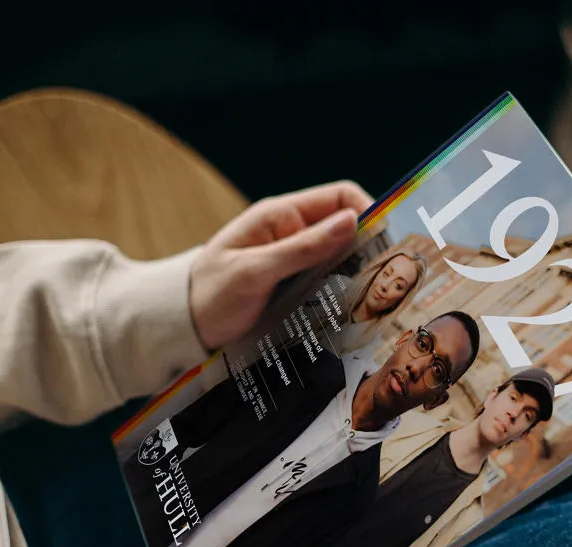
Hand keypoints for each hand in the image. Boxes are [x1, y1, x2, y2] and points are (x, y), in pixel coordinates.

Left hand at [190, 181, 372, 349]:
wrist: (183, 324)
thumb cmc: (211, 293)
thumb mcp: (256, 271)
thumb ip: (304, 247)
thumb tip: (353, 221)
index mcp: (281, 215)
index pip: (340, 197)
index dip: (368, 212)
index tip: (386, 243)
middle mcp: (291, 231)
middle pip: (345, 228)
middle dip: (369, 246)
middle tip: (388, 277)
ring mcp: (293, 258)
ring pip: (340, 255)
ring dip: (357, 270)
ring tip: (374, 295)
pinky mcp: (292, 282)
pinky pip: (326, 277)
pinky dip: (341, 287)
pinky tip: (350, 306)